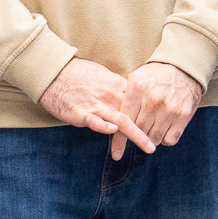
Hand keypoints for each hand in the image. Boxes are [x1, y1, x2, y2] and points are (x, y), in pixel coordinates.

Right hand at [38, 57, 154, 157]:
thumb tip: (131, 93)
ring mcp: (96, 104)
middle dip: (150, 129)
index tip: (163, 124)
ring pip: (121, 119)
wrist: (53, 71)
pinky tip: (113, 132)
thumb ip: (117, 86)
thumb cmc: (77, 74)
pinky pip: (94, 120)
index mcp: (117, 85)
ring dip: (136, 134)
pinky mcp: (80, 112)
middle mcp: (110, 94)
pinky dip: (104, 126)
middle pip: (136, 113)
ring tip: (149, 147)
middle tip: (163, 142)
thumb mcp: (102, 75)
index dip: (152, 115)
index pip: (140, 102)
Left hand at [119, 61, 203, 155]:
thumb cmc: (156, 76)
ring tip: (151, 130)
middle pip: (139, 131)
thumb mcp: (136, 78)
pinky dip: (165, 139)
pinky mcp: (183, 115)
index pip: (124, 120)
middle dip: (137, 137)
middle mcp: (153, 99)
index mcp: (137, 88)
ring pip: (154, 138)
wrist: (184, 68)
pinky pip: (169, 140)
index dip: (119, 139)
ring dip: (151, 139)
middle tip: (137, 136)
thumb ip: (124, 97)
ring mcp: (169, 108)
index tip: (117, 153)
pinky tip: (164, 130)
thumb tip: (110, 120)